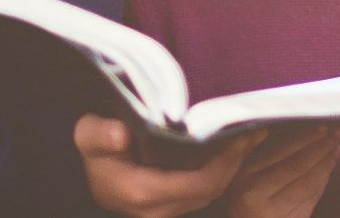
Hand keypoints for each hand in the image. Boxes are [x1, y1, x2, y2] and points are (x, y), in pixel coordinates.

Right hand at [75, 114, 262, 217]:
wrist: (85, 172)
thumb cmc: (91, 148)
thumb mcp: (87, 135)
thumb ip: (100, 134)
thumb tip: (120, 134)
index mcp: (143, 193)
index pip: (199, 183)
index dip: (225, 162)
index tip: (241, 135)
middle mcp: (158, 209)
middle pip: (211, 190)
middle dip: (235, 162)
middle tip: (254, 130)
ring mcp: (165, 211)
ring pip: (210, 194)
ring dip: (231, 167)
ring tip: (248, 137)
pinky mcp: (171, 206)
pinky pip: (202, 192)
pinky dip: (219, 172)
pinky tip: (231, 151)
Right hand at [223, 127, 339, 216]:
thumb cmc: (238, 198)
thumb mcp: (238, 174)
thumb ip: (254, 152)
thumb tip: (279, 130)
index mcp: (246, 178)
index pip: (283, 154)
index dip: (305, 139)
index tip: (322, 126)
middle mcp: (261, 196)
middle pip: (299, 167)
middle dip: (322, 147)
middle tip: (338, 133)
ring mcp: (277, 212)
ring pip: (309, 185)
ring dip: (327, 164)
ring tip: (336, 148)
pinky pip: (311, 200)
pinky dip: (322, 182)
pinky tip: (327, 170)